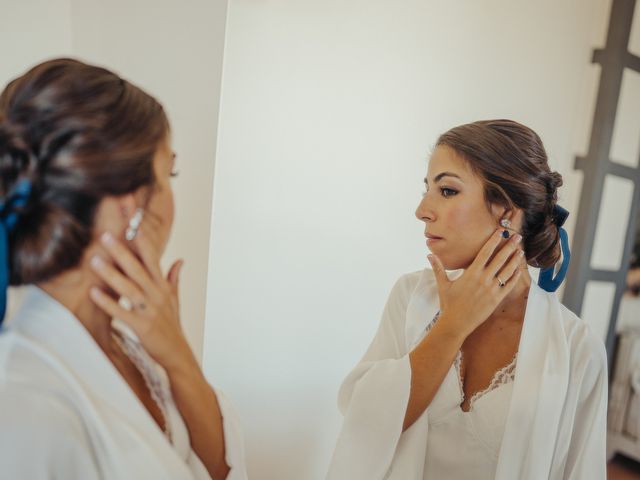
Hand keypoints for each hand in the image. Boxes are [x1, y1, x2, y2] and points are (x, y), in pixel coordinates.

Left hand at [88, 225, 194, 374]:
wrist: (177, 352)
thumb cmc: (173, 325)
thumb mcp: (175, 299)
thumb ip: (174, 279)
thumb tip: (180, 261)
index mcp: (164, 288)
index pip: (154, 261)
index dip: (144, 245)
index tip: (134, 228)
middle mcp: (157, 296)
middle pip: (137, 270)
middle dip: (121, 252)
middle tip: (106, 237)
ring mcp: (150, 310)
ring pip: (128, 288)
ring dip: (110, 274)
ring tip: (95, 261)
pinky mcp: (141, 326)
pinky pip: (122, 312)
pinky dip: (108, 302)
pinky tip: (94, 292)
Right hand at [427, 229, 524, 339]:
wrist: (456, 323)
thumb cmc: (448, 304)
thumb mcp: (443, 284)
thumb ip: (438, 268)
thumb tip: (429, 255)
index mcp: (471, 273)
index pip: (485, 252)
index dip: (494, 240)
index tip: (501, 232)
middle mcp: (484, 279)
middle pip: (500, 259)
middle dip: (510, 246)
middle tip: (518, 237)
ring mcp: (492, 289)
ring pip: (507, 271)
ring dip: (515, 260)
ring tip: (521, 251)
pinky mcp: (496, 299)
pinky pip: (509, 285)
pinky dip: (515, 276)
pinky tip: (519, 270)